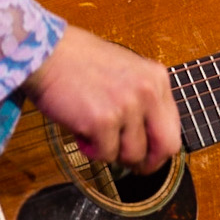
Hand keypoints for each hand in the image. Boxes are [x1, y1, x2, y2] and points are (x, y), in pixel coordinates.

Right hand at [23, 25, 181, 172]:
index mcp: (157, 78)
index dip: (159, 149)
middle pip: (165, 147)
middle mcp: (148, 92)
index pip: (173, 128)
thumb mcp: (126, 70)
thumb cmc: (78, 60)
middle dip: (147, 163)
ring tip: (93, 133)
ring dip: (111, 151)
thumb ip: (142, 98)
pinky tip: (80, 132)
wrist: (45, 52)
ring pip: (131, 155)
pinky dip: (91, 150)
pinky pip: (105, 154)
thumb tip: (149, 138)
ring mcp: (126, 106)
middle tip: (130, 166)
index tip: (147, 156)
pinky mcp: (103, 121)